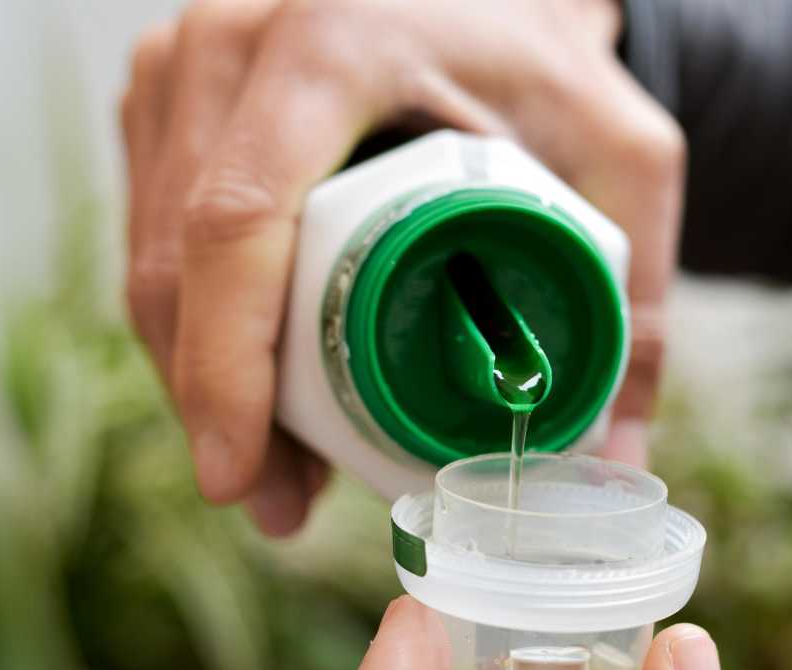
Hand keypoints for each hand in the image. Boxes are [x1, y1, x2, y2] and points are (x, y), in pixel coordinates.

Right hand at [121, 0, 683, 534]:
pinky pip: (155, 232)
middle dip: (215, 400)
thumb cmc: (554, 67)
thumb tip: (610, 469)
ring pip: (155, 256)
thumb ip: (636, 308)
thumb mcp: (625, 163)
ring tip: (280, 470)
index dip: (226, 364)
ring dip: (200, 376)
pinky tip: (254, 390)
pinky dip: (197, 323)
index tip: (238, 473)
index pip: (240, 217)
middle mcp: (234, 42)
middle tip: (282, 501)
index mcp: (335, 44)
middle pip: (180, 258)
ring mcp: (186, 65)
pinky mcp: (172, 98)